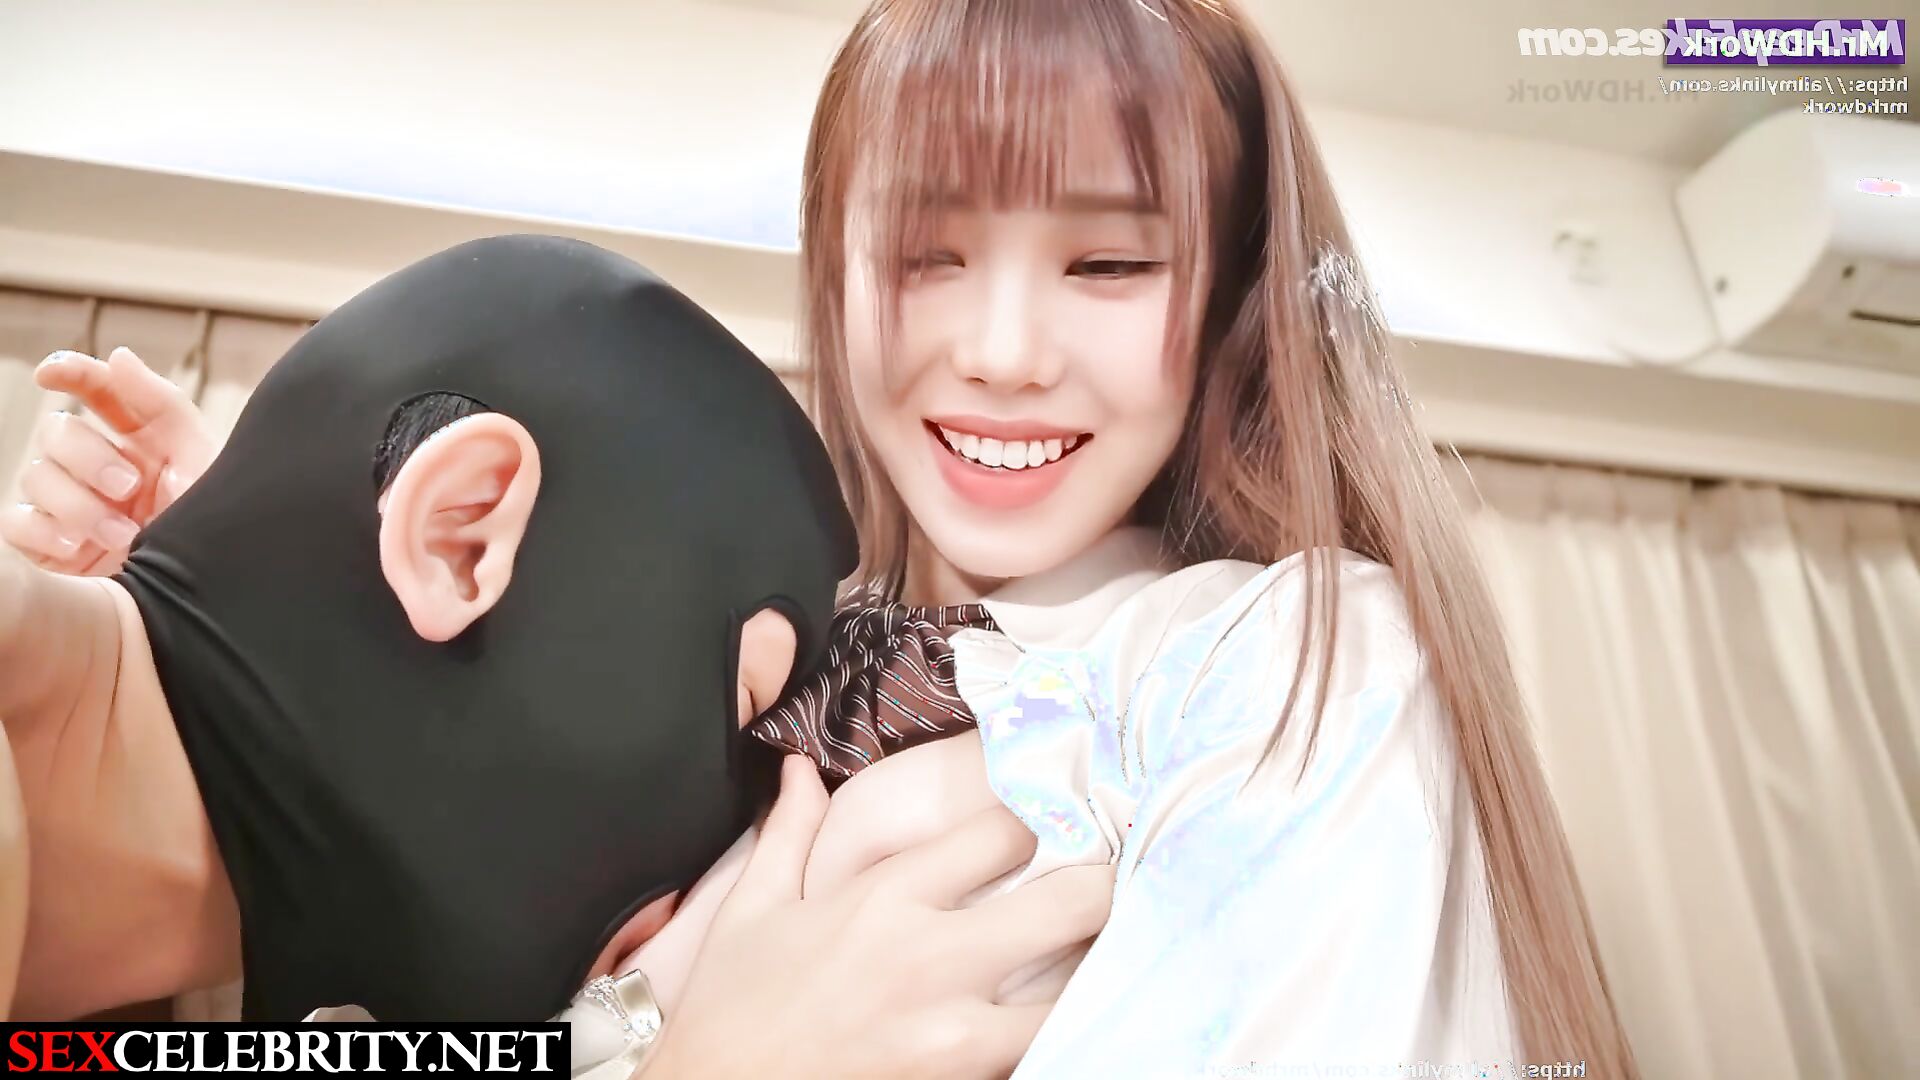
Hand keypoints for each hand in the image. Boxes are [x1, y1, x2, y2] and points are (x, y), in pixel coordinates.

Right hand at [0, 348, 216, 574]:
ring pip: (37, 476)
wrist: (214, 597)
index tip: (50, 373)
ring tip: (124, 537)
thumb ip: (162, 405)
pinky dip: (42, 530)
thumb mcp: (204, 462)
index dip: (70, 372)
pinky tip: (75, 547)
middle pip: (58, 432)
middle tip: (129, 489)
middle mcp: (102, 467)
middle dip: (88, 457)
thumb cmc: (218, 528)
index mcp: (144, 440)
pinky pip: (18, 522)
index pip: (98, 391)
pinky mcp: (52, 546)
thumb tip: (117, 356)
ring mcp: (73, 505)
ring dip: (78, 504)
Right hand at [643, 756, 1112, 1079]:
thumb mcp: (752, 910)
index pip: (1004, 832)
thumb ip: (790, 834)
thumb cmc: (732, 1009)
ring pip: (1079, 984)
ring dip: (1093, 961)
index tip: (1050, 819)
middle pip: (1071, 901)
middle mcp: (934, 956)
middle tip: (1109, 878)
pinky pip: (1044, 1046)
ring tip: (1100, 946)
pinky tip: (1070, 1006)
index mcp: (887, 898)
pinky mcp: (965, 1079)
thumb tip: (798, 770)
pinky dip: (1065, 1024)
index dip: (1038, 820)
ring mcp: (958, 1028)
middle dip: (1101, 883)